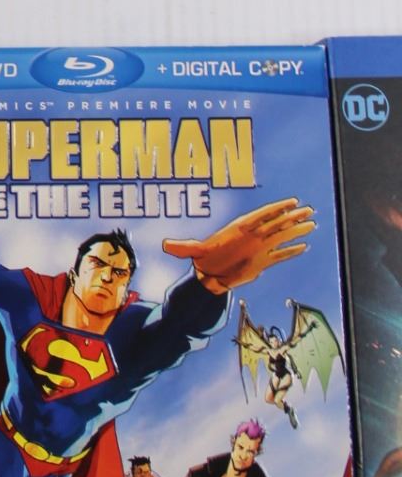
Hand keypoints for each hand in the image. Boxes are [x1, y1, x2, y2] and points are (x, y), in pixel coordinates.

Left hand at [163, 198, 314, 295]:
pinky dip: (291, 252)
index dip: (277, 208)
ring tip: (312, 224)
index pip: (262, 215)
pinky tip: (304, 246)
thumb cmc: (204, 258)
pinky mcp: (262, 262)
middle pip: (276, 223)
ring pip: (281, 237)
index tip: (292, 202)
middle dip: (292, 216)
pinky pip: (280, 256)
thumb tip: (165, 246)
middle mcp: (253, 236)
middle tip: (309, 209)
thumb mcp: (193, 252)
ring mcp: (259, 248)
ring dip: (296, 231)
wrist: (209, 274)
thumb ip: (182, 248)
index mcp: (241, 229)